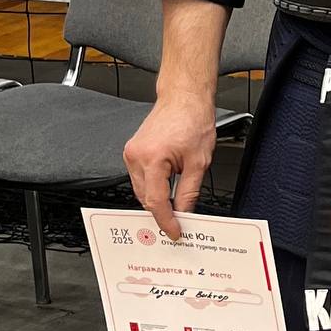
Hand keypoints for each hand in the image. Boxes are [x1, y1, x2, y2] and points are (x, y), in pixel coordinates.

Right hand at [124, 95, 217, 240]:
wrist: (184, 98)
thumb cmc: (192, 120)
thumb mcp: (199, 162)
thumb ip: (189, 192)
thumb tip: (185, 212)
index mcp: (152, 159)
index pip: (156, 201)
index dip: (166, 221)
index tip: (175, 231)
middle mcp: (136, 156)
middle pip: (145, 198)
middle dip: (161, 212)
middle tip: (178, 223)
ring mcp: (131, 153)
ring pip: (140, 190)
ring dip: (156, 199)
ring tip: (174, 205)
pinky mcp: (132, 151)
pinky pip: (139, 178)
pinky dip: (152, 187)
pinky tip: (165, 189)